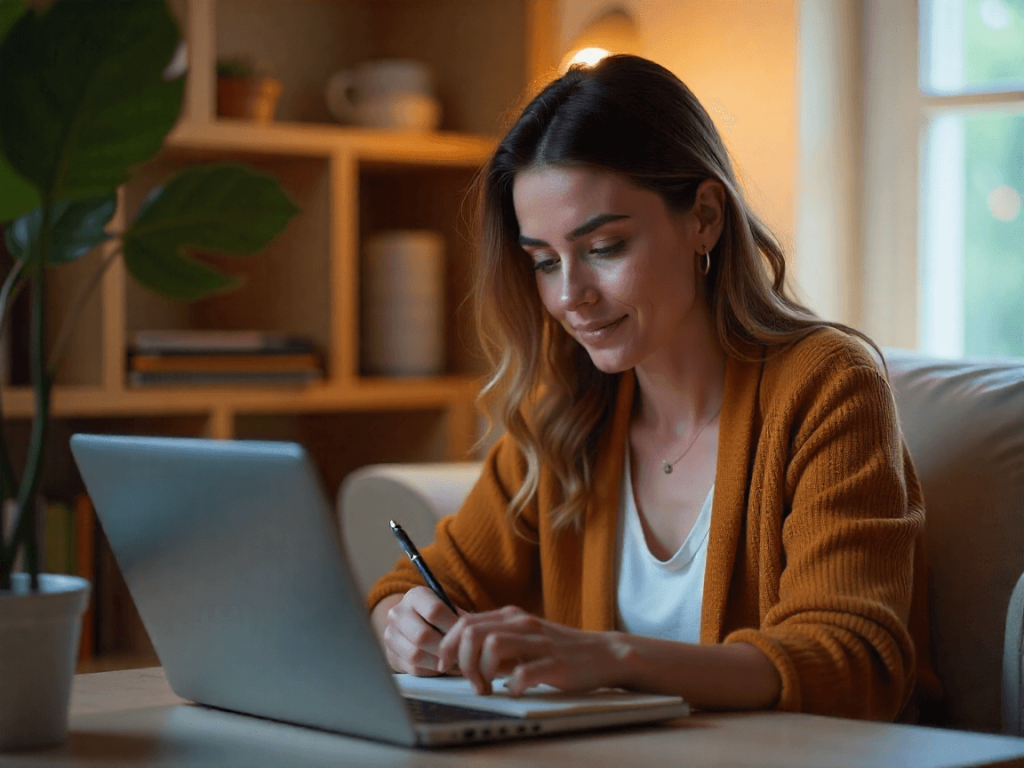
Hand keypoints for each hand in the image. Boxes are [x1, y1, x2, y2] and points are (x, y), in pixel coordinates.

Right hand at [381, 586, 465, 675]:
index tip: (464, 636)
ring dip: (437, 662)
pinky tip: (439, 666)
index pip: (434, 611)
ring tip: (452, 661)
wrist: (412, 628)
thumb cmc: (438, 619)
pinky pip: (413, 668)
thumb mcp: (448, 611)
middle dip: (444, 648)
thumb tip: (469, 635)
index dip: (452, 626)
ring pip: (416, 655)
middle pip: (422, 636)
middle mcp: (397, 613)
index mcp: (415, 596)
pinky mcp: (391, 655)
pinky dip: (430, 670)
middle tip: (460, 654)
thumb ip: (459, 620)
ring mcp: (390, 635)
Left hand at [437, 605, 630, 696]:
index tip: (445, 665)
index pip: (465, 622)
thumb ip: (495, 639)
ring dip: (482, 672)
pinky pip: (523, 673)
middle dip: (461, 660)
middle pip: (472, 632)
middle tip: (470, 682)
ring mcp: (539, 642)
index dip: (448, 645)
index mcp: (511, 616)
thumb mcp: (523, 637)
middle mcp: (522, 623)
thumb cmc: (558, 649)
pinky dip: (512, 685)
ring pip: (492, 646)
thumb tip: (461, 654)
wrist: (603, 653)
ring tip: (489, 688)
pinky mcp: (555, 663)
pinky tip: (515, 690)